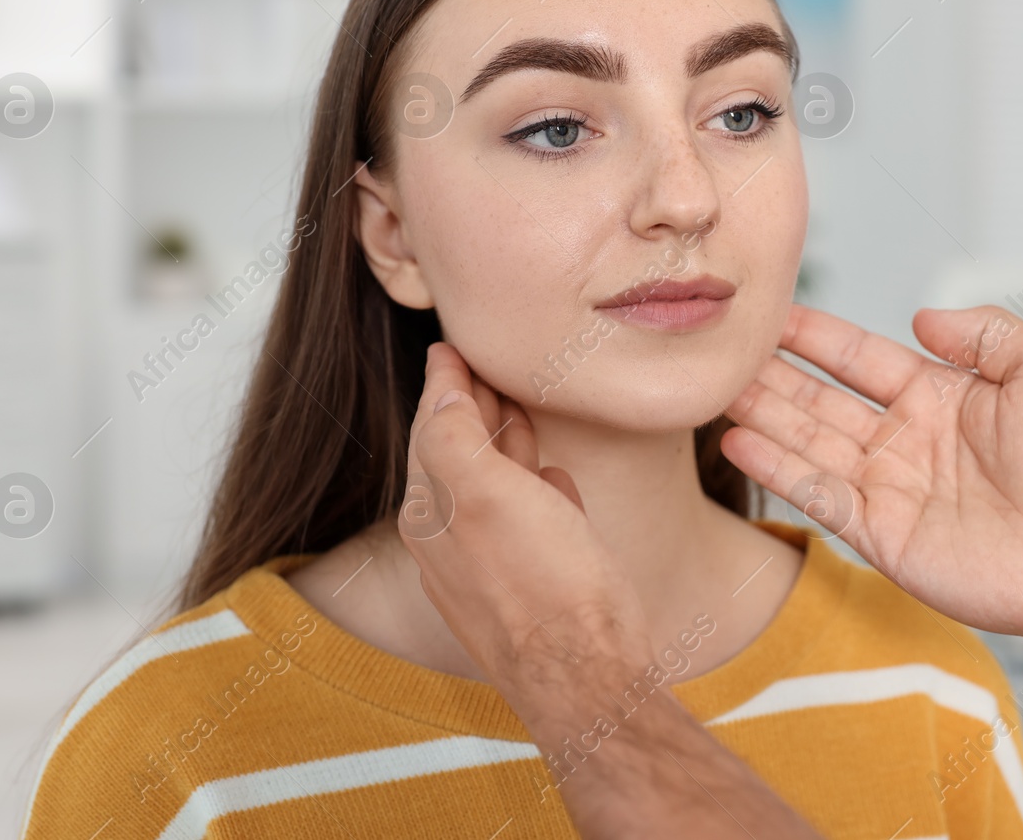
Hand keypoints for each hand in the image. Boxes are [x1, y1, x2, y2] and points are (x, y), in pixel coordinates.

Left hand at [399, 342, 655, 713]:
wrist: (591, 677)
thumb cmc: (546, 586)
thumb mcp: (489, 494)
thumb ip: (455, 436)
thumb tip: (442, 387)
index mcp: (433, 516)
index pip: (431, 428)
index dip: (444, 382)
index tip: (451, 345)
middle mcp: (454, 544)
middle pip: (458, 456)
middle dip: (470, 408)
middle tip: (483, 363)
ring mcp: (494, 568)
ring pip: (495, 488)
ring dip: (504, 444)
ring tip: (518, 406)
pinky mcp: (536, 587)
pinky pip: (530, 524)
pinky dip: (537, 491)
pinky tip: (555, 476)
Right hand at [722, 303, 1022, 645]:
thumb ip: (983, 330)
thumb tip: (921, 316)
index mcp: (940, 398)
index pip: (860, 359)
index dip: (816, 337)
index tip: (772, 313)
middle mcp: (906, 442)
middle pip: (821, 401)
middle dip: (773, 376)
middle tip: (725, 351)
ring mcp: (891, 490)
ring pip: (809, 444)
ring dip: (764, 417)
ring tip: (718, 391)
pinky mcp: (883, 537)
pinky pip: (819, 497)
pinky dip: (778, 470)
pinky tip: (740, 442)